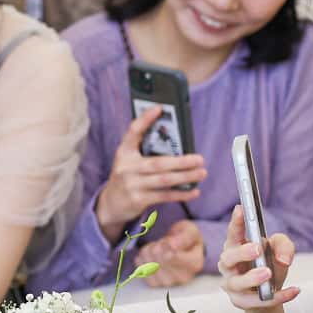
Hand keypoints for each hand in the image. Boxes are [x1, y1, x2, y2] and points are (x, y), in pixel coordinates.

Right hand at [94, 106, 205, 234]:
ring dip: (185, 176)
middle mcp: (126, 168)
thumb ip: (146, 151)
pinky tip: (194, 191)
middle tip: (199, 159)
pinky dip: (181, 194)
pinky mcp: (137, 200)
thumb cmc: (128, 177)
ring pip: (164, 180)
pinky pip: (164, 196)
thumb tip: (177, 145)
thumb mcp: (130, 161)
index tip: (159, 108)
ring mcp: (131, 185)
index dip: (144, 120)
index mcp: (124, 153)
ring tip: (201, 173)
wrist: (110, 205)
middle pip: (157, 163)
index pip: (133, 132)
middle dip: (181, 161)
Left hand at [143, 219, 205, 287]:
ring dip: (149, 251)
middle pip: (159, 257)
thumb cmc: (186, 239)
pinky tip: (151, 255)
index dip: (166, 244)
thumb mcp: (190, 231)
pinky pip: (141, 268)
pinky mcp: (154, 284)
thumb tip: (172, 246)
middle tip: (165, 244)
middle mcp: (183, 277)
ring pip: (149, 263)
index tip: (170, 240)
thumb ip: (184, 237)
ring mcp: (168, 282)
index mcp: (195, 264)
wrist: (179, 249)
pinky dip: (143, 258)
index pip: (171, 255)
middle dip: (158, 245)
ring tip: (158, 248)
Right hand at [216, 204, 298, 312]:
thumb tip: (283, 260)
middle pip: (228, 258)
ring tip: (268, 274)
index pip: (233, 234)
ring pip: (236, 283)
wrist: (268, 297)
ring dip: (252, 278)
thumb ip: (284, 245)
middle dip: (241, 253)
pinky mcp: (240, 302)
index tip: (241, 209)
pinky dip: (276, 297)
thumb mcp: (280, 251)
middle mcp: (229, 266)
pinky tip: (294, 291)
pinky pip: (255, 301)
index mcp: (236, 248)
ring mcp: (232, 285)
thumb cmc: (270, 267)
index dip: (236, 222)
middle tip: (257, 249)